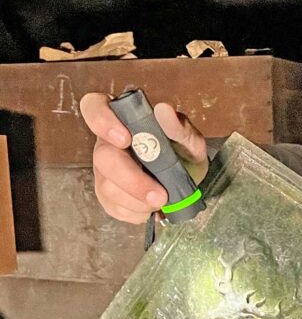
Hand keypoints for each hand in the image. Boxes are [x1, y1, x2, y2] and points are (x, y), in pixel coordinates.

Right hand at [80, 93, 209, 223]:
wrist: (190, 181)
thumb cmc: (185, 153)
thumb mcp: (191, 140)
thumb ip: (179, 127)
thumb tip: (164, 110)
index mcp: (123, 119)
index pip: (94, 107)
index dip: (101, 121)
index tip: (124, 139)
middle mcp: (108, 143)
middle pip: (103, 157)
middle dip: (131, 179)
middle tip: (160, 195)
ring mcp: (104, 170)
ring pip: (106, 186)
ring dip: (136, 200)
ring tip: (161, 202)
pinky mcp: (108, 195)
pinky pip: (113, 206)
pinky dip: (135, 212)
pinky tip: (150, 209)